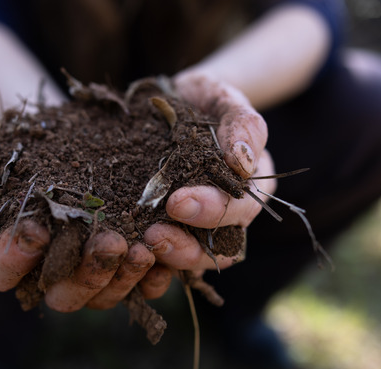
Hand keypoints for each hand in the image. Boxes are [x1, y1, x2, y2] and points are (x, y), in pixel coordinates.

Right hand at [0, 136, 170, 311]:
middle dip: (83, 274)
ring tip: (142, 247)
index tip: (35, 228)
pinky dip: (154, 277)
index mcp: (10, 254)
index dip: (12, 257)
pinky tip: (165, 255)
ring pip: (102, 298)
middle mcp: (51, 275)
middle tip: (107, 242)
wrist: (79, 139)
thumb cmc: (28, 149)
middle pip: (59, 296)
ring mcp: (92, 277)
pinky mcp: (128, 271)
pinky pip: (143, 289)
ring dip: (122, 277)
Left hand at [143, 72, 275, 273]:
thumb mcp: (224, 97)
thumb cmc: (204, 100)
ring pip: (196, 258)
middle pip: (222, 246)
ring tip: (141, 246)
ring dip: (170, 258)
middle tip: (154, 236)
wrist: (172, 103)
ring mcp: (201, 225)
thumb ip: (242, 124)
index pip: (241, 208)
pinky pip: (168, 254)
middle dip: (188, 245)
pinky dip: (152, 259)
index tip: (177, 202)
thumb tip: (244, 163)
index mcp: (252, 184)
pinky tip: (129, 251)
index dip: (213, 211)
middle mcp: (231, 212)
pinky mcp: (172, 229)